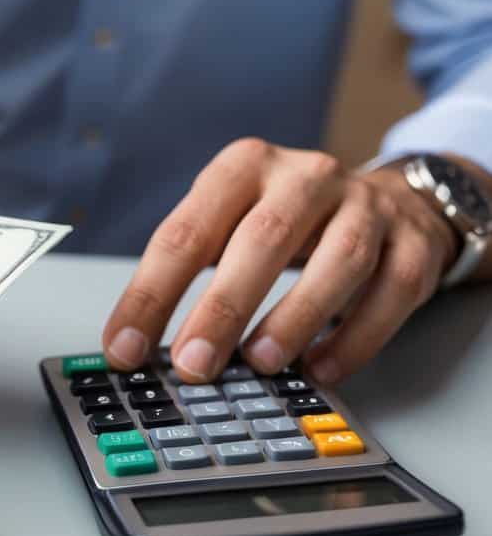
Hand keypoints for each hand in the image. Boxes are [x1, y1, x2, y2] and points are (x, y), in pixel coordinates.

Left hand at [103, 138, 457, 383]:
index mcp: (245, 166)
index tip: (124, 347)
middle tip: (192, 364)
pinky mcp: (412, 243)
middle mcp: (307, 176)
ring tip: (260, 364)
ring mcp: (366, 206)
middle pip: (264, 238)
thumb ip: (192, 272)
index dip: (152, 292)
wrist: (387, 200)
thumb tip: (137, 345)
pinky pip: (391, 291)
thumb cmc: (287, 223)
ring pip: (339, 259)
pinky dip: (357, 337)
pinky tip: (323, 369)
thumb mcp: (232, 223)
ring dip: (296, 316)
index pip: (189, 230)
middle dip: (223, 307)